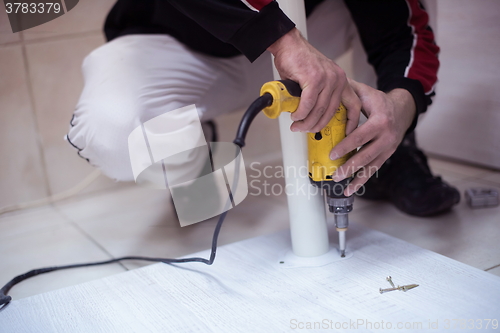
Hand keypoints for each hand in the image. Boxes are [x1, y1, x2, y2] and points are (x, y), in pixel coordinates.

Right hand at [267, 28, 360, 133]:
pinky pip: (308, 104)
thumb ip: (320, 96)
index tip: (347, 133)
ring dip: (306, 121)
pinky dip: (300, 113)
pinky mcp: (314, 78)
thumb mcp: (317, 80)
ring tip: (297, 125)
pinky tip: (295, 115)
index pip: (354, 104)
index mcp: (341, 80)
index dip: (352, 122)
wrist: (288, 44)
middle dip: (317, 126)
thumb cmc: (299, 62)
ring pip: (319, 110)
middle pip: (331, 112)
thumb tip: (314, 117)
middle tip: (305, 130)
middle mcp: (338, 79)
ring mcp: (327, 78)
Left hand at [330, 79, 416, 195]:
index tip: (332, 154)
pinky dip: (362, 181)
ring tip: (341, 186)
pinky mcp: (386, 155)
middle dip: (350, 166)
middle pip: (366, 155)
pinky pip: (374, 170)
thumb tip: (330, 86)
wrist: (402, 109)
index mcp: (380, 121)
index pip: (360, 137)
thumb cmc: (379, 101)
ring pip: (370, 166)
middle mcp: (387, 137)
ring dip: (355, 177)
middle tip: (335, 174)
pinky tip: (350, 190)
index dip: (346, 146)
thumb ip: (349, 90)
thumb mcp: (366, 93)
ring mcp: (388, 148)